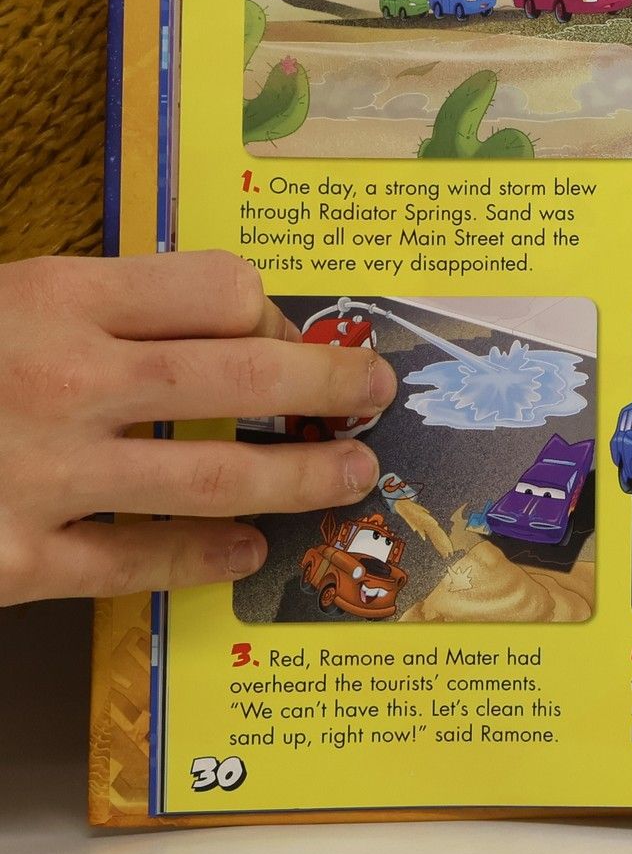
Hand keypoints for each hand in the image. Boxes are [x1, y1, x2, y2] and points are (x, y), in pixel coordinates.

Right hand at [0, 252, 395, 606]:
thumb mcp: (6, 303)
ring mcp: (43, 473)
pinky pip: (134, 561)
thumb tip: (214, 328)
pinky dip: (203, 558)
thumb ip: (96, 312)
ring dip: (300, 480)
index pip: (219, 292)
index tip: (294, 339)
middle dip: (330, 388)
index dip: (274, 318)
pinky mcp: (14, 558)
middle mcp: (64, 381)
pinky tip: (247, 552)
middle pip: (245, 377)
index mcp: (59, 301)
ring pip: (214, 478)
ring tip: (350, 475)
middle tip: (372, 396)